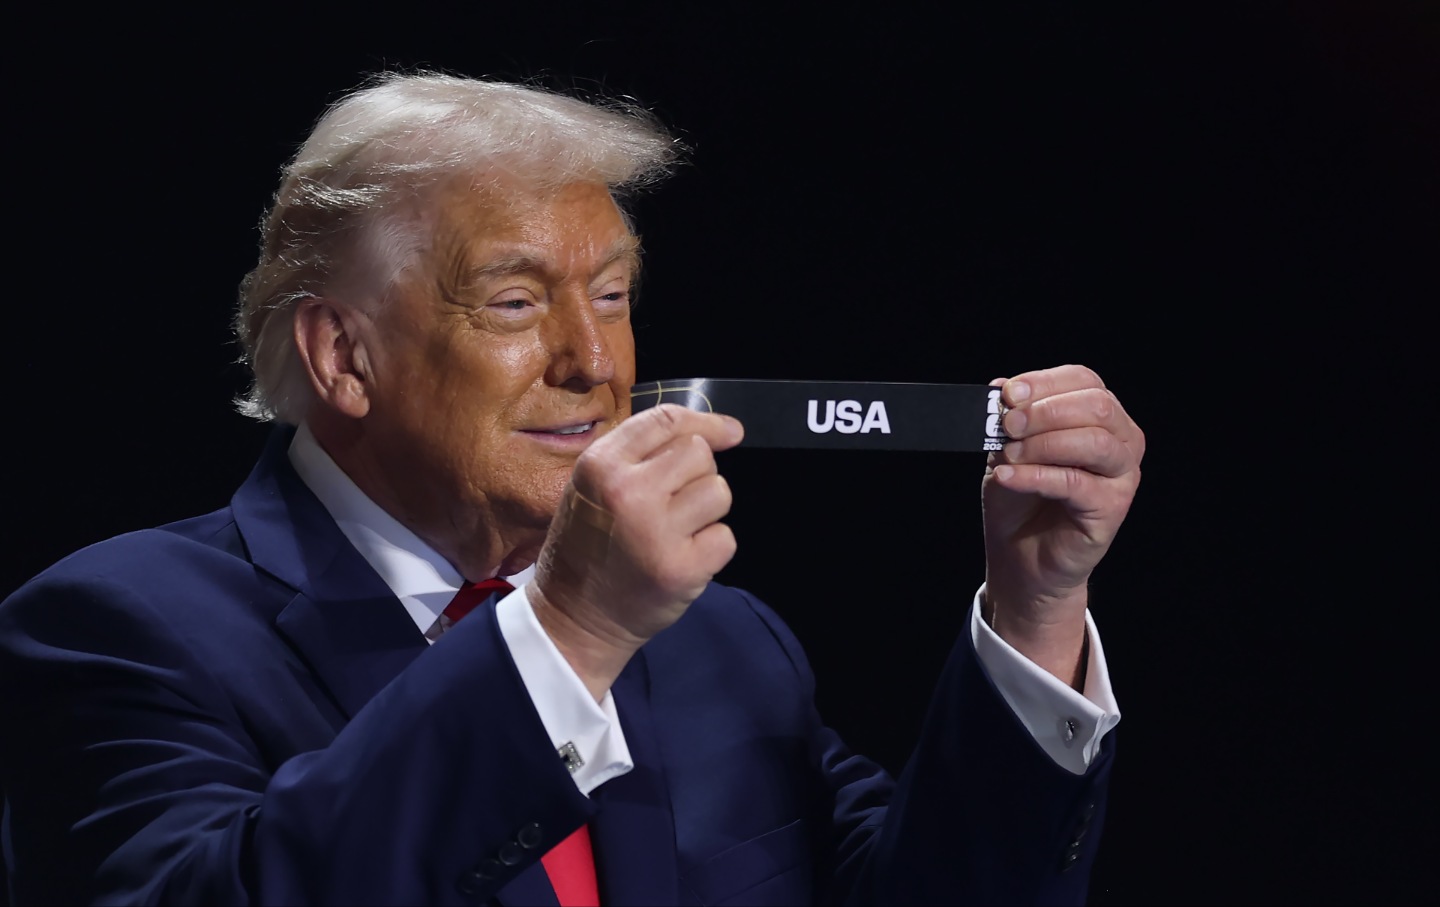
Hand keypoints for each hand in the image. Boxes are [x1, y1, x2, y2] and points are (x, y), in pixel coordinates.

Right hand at [530, 404, 742, 698]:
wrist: (573, 618)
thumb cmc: (589, 546)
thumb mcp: (595, 486)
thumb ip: (643, 455)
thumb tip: (726, 432)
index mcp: (601, 465)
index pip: (667, 420)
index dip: (707, 423)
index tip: (731, 433)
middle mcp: (627, 491)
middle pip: (699, 453)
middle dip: (697, 476)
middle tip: (673, 505)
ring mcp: (655, 531)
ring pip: (718, 491)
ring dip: (707, 511)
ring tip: (677, 532)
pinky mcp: (680, 569)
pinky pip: (725, 537)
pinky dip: (711, 549)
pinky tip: (682, 558)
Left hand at [982, 365, 1143, 683]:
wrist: (1019, 554)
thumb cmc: (1021, 498)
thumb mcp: (1010, 447)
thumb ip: (1013, 419)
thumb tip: (1005, 389)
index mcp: (1101, 415)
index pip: (1083, 380)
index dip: (1044, 383)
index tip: (1008, 394)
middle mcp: (1121, 440)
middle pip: (1096, 405)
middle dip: (1044, 411)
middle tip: (1007, 425)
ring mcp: (1123, 475)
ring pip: (1094, 441)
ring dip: (1043, 443)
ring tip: (1008, 454)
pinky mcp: (1114, 508)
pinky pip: (1077, 483)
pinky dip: (1037, 476)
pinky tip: (1007, 477)